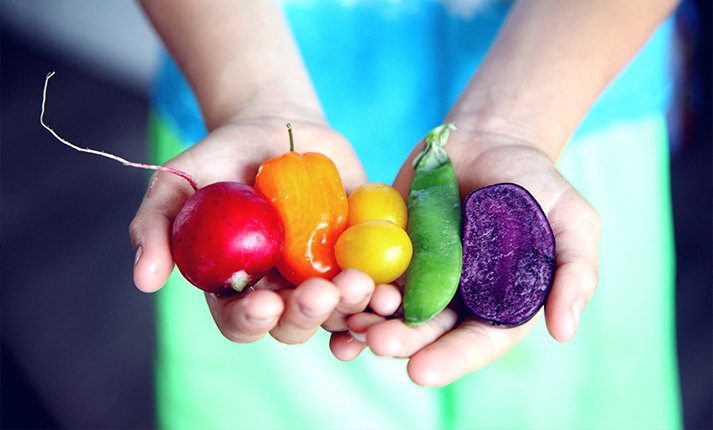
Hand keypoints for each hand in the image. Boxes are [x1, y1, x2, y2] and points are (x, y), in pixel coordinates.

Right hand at [129, 117, 368, 343]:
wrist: (278, 129)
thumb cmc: (222, 158)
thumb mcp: (179, 181)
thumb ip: (157, 225)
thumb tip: (144, 280)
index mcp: (237, 286)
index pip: (241, 321)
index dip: (251, 321)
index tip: (264, 303)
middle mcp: (282, 291)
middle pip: (295, 325)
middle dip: (308, 314)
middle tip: (321, 291)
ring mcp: (323, 276)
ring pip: (339, 312)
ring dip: (352, 307)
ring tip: (363, 286)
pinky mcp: (359, 257)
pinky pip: (375, 286)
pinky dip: (384, 296)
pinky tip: (392, 293)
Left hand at [333, 126, 600, 385]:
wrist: (490, 140)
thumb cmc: (536, 183)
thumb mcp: (572, 220)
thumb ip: (575, 271)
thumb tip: (564, 331)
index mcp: (497, 304)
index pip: (475, 342)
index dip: (451, 359)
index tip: (422, 372)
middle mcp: (454, 298)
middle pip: (426, 331)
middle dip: (402, 342)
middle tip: (378, 343)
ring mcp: (418, 273)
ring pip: (390, 309)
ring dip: (369, 320)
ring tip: (351, 323)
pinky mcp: (389, 247)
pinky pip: (367, 272)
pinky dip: (350, 286)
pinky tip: (330, 293)